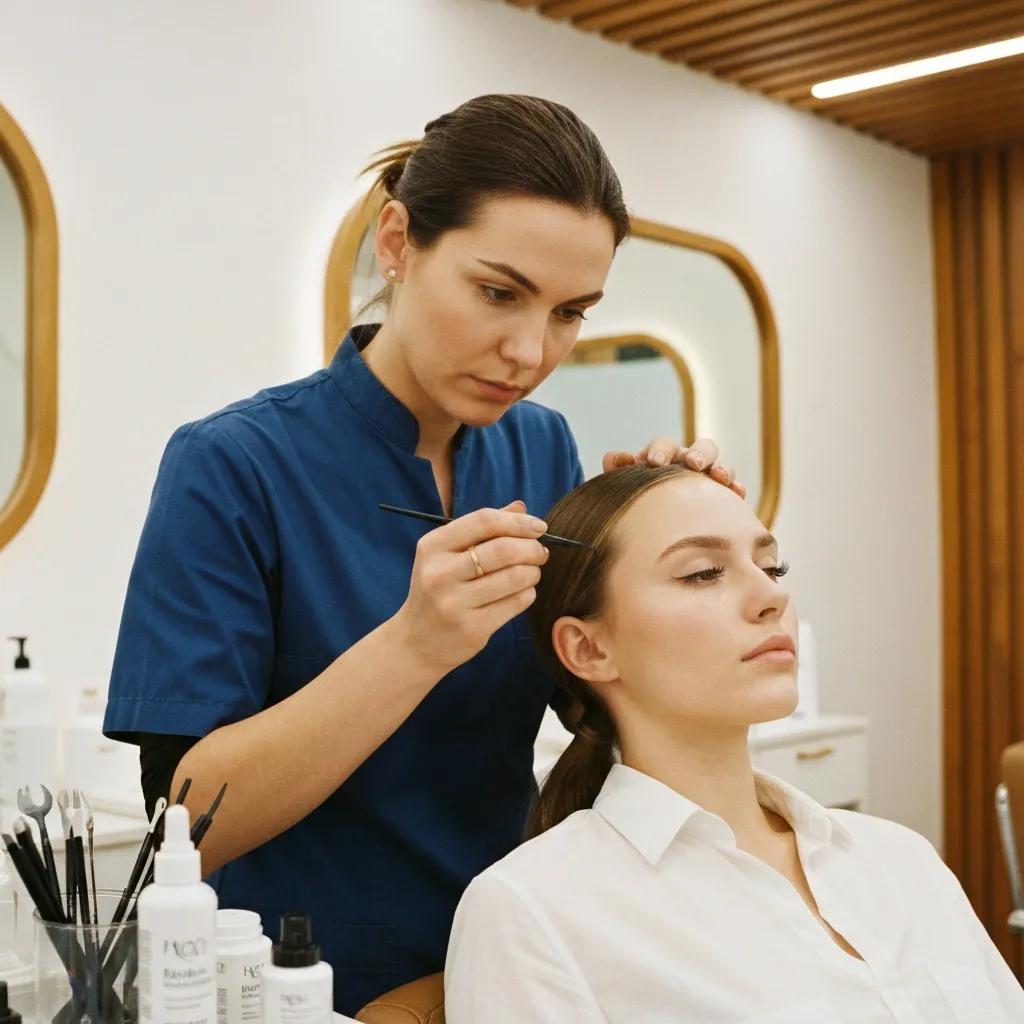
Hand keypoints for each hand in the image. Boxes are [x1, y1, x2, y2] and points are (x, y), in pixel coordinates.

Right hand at [394, 501, 549, 676]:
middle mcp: (439, 573)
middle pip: (503, 550)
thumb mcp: (448, 555)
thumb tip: (521, 508)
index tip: (539, 527)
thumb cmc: (438, 589)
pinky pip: (515, 603)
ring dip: (533, 571)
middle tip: (540, 552)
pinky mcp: (471, 629)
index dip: (517, 522)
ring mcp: (453, 603)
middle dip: (531, 548)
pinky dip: (528, 593)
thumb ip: (482, 529)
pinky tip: (523, 592)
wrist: (416, 642)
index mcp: (432, 546)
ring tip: (532, 572)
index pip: (483, 521)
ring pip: (514, 577)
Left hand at [601, 436, 745, 497]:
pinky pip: (734, 489)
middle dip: (698, 453)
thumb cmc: (635, 498)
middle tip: (692, 464)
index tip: (654, 462)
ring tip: (718, 477)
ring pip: (721, 465)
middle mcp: (689, 463)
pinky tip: (736, 493)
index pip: (665, 445)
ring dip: (722, 468)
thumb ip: (616, 468)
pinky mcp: (723, 497)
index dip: (661, 449)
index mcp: (665, 456)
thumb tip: (620, 458)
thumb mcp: (623, 483)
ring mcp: (708, 479)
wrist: (648, 526)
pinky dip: (736, 488)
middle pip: (702, 447)